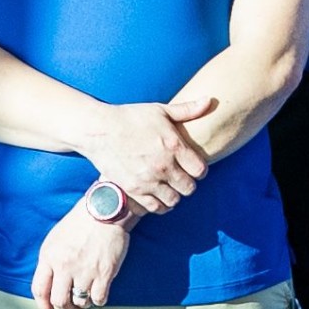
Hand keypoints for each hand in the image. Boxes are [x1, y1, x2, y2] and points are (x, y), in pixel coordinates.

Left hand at [30, 203, 131, 308]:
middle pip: (59, 301)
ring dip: (83, 304)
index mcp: (49, 256)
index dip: (43, 307)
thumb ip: (50, 261)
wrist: (104, 210)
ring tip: (86, 296)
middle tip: (72, 307)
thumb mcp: (55, 238)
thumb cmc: (80, 223)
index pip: (39, 290)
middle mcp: (64, 266)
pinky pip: (99, 299)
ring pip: (79, 302)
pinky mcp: (104, 273)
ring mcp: (84, 270)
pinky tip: (100, 292)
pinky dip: (99, 299)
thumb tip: (50, 284)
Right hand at [77, 98, 214, 212]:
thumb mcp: (160, 110)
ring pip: (174, 200)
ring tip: (169, 186)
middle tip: (182, 177)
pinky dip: (160, 204)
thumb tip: (209, 100)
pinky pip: (155, 207)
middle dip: (188, 183)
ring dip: (174, 194)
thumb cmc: (130, 117)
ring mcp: (148, 180)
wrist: (99, 130)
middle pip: (189, 188)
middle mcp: (163, 166)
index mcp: (173, 146)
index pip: (201, 170)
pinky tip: (158, 194)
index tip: (193, 167)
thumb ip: (187, 110)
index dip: (200, 170)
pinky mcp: (133, 190)